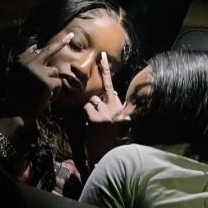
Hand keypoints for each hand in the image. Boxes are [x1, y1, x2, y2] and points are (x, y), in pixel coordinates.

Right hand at [10, 33, 74, 124]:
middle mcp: (28, 63)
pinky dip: (55, 92)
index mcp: (20, 61)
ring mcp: (38, 71)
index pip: (36, 50)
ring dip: (53, 82)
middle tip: (70, 36)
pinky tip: (47, 98)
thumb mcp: (18, 75)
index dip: (46, 48)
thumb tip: (36, 47)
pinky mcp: (47, 81)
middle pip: (48, 51)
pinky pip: (58, 83)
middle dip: (60, 43)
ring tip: (44, 93)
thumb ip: (26, 61)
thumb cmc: (19, 95)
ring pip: (55, 71)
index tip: (54, 39)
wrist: (17, 112)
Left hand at [84, 52, 123, 169]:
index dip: (106, 69)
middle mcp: (116, 107)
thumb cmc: (111, 136)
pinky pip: (87, 109)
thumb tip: (113, 92)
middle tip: (98, 67)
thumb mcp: (115, 118)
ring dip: (91, 109)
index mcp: (121, 107)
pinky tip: (93, 125)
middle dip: (98, 86)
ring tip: (96, 122)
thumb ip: (114, 105)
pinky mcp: (97, 117)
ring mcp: (106, 112)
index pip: (112, 84)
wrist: (109, 153)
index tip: (102, 55)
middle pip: (101, 90)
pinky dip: (87, 115)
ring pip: (92, 101)